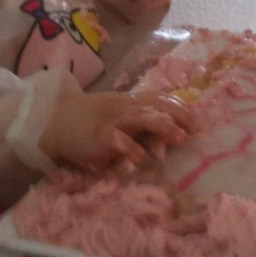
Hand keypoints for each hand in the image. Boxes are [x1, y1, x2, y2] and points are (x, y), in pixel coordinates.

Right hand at [41, 88, 196, 173]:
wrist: (57, 122)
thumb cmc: (96, 123)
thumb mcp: (123, 118)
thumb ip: (146, 124)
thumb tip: (179, 134)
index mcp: (133, 103)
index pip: (160, 100)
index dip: (180, 109)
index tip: (199, 122)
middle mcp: (126, 108)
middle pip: (154, 107)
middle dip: (176, 116)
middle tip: (194, 129)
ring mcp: (112, 121)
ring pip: (138, 118)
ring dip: (159, 126)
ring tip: (177, 136)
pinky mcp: (97, 138)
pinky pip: (114, 140)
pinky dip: (126, 146)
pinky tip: (138, 156)